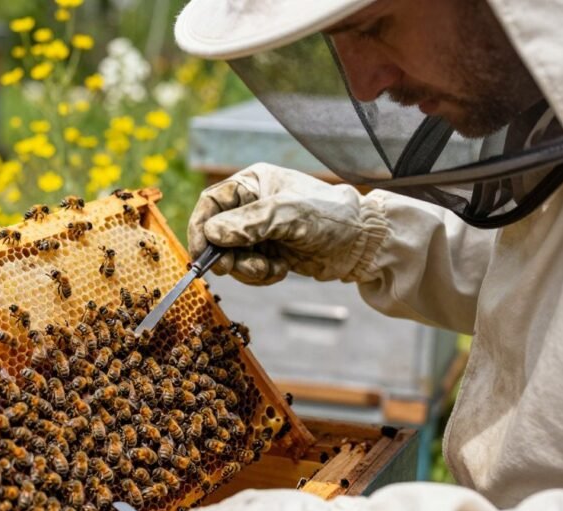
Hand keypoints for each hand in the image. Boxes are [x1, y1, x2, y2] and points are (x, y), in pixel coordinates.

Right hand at [187, 163, 377, 284]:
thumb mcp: (288, 214)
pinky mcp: (269, 253)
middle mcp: (252, 207)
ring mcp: (260, 232)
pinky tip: (281, 270)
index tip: (201, 252)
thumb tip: (212, 234)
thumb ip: (249, 223)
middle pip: (217, 234)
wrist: (362, 244)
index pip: (211, 203)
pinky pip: (249, 269)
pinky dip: (260, 275)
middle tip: (231, 268)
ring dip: (245, 268)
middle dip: (225, 255)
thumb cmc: (330, 216)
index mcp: (253, 184)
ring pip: (231, 256)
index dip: (201, 227)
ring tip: (269, 268)